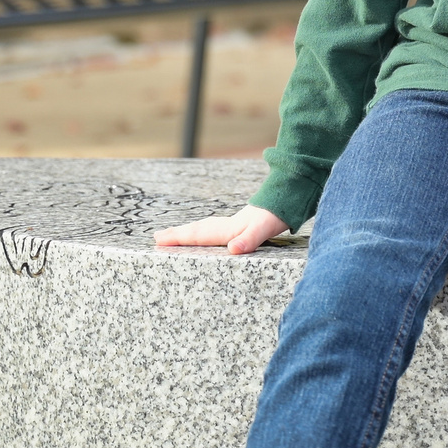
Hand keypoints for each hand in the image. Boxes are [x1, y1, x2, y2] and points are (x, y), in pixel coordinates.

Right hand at [154, 204, 286, 255]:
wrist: (292, 198)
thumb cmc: (278, 215)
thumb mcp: (265, 228)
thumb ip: (250, 238)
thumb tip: (234, 249)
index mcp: (229, 229)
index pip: (199, 235)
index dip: (178, 238)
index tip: (157, 240)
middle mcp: (228, 226)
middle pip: (198, 230)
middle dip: (176, 235)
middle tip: (156, 237)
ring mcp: (235, 225)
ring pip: (205, 229)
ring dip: (188, 233)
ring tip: (173, 236)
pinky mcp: (243, 226)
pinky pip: (216, 231)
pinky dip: (204, 233)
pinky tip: (207, 237)